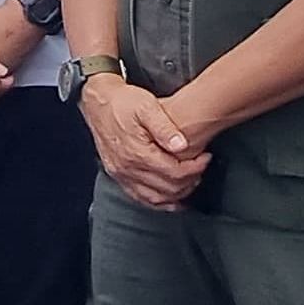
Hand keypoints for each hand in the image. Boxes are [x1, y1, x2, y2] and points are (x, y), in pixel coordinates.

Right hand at [80, 80, 205, 207]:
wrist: (98, 102)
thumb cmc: (123, 102)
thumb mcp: (147, 106)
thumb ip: (165, 127)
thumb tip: (182, 145)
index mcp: (137, 152)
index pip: (174, 172)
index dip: (195, 168)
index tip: (205, 158)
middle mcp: (128, 168)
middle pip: (167, 188)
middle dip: (189, 181)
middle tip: (201, 168)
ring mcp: (121, 174)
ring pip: (154, 198)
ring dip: (176, 195)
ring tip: (191, 183)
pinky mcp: (118, 175)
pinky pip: (140, 198)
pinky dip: (158, 202)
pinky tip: (170, 199)